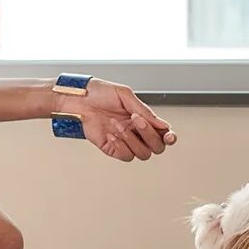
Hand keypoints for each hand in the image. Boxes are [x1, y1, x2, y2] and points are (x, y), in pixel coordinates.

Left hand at [62, 78, 176, 160]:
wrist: (79, 99)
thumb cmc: (99, 93)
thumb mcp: (125, 96)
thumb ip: (145, 111)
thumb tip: (163, 125)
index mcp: (142, 118)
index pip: (163, 133)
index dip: (170, 137)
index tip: (170, 135)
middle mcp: (136, 132)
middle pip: (157, 147)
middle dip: (149, 135)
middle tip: (136, 120)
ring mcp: (125, 141)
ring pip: (143, 154)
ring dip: (131, 139)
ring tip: (117, 124)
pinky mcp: (112, 148)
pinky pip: (125, 155)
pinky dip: (120, 145)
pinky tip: (111, 134)